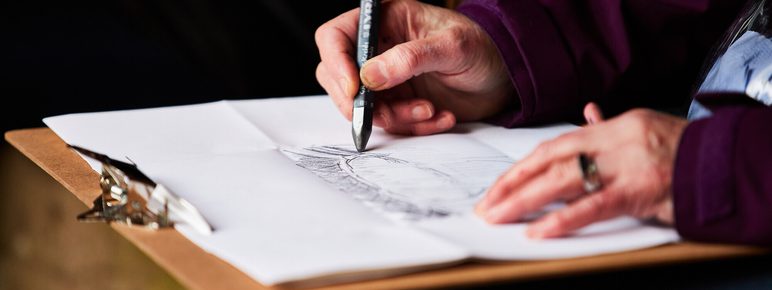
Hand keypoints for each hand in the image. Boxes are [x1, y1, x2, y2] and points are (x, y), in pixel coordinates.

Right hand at [315, 0, 513, 134]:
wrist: (505, 76)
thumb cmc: (483, 47)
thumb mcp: (452, 47)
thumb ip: (411, 58)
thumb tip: (370, 76)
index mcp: (384, 20)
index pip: (335, 37)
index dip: (337, 63)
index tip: (355, 90)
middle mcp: (377, 48)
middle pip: (336, 77)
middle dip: (362, 102)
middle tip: (389, 112)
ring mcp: (385, 78)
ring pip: (362, 107)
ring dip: (395, 117)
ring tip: (430, 111)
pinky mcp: (398, 103)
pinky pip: (388, 123)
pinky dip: (413, 127)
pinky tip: (441, 117)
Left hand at [476, 104, 687, 238]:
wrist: (725, 163)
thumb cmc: (681, 151)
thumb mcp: (643, 130)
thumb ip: (609, 128)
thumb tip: (587, 113)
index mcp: (611, 128)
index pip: (553, 146)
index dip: (521, 167)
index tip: (497, 185)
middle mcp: (613, 142)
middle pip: (549, 162)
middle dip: (512, 184)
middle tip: (487, 205)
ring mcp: (625, 165)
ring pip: (562, 181)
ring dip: (524, 200)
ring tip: (499, 216)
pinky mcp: (638, 191)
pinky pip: (592, 207)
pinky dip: (561, 220)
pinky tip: (537, 230)